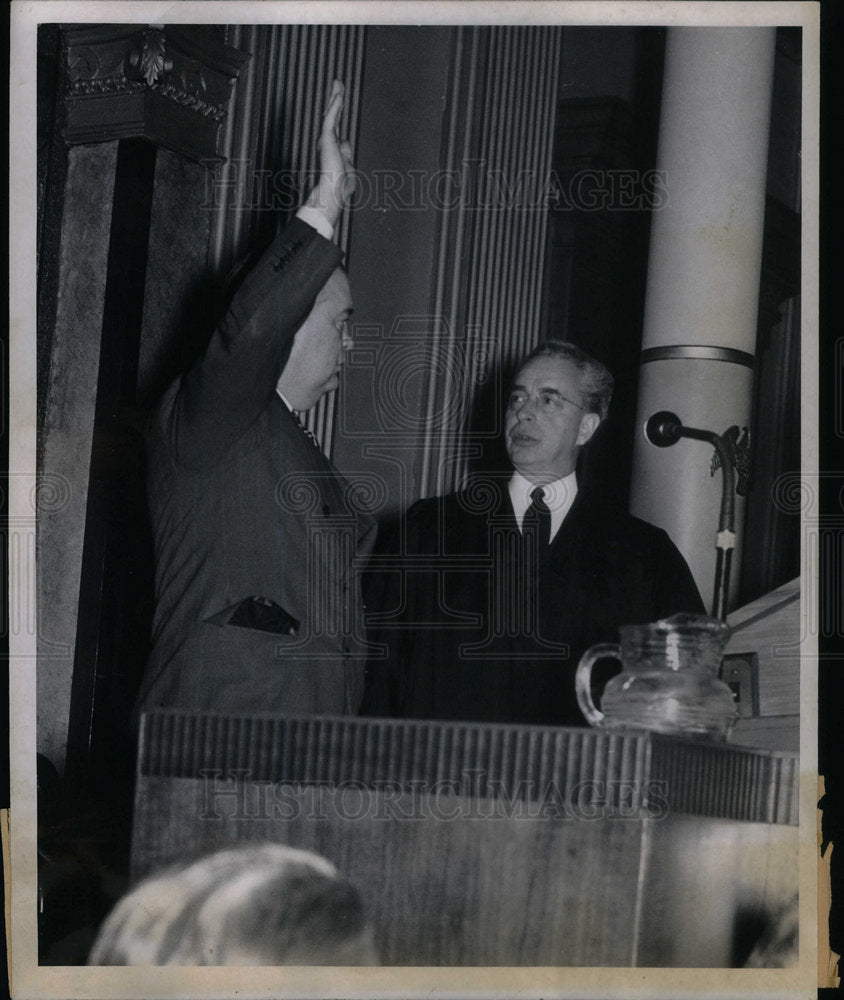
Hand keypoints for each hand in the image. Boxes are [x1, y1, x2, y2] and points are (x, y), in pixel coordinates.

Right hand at [303, 80, 355, 228]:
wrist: (332, 195)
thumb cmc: (339, 188)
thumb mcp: (349, 168)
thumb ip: (347, 154)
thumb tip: (347, 142)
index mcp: (333, 151)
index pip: (337, 129)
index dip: (339, 115)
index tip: (339, 101)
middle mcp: (328, 144)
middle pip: (334, 117)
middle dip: (336, 100)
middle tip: (337, 84)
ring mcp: (327, 141)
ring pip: (332, 114)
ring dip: (336, 97)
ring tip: (338, 82)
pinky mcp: (326, 139)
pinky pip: (332, 118)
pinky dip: (335, 105)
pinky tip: (338, 94)